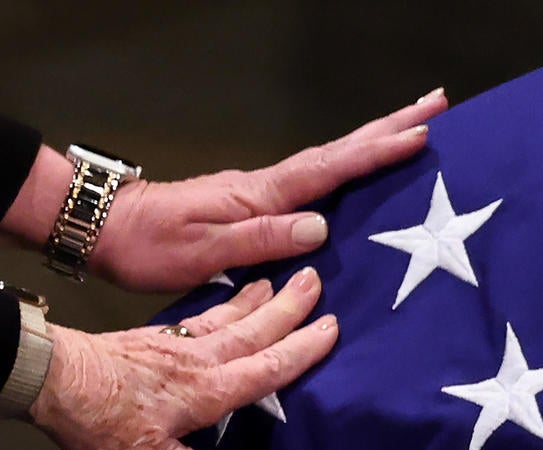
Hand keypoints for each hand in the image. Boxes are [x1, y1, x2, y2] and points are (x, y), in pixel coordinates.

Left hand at [29, 267, 334, 449]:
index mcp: (206, 389)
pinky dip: (221, 306)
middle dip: (287, 309)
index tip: (332, 327)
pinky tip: (223, 305)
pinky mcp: (151, 336)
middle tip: (317, 279)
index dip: (301, 350)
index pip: (266, 368)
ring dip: (256, 301)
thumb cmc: (101, 422)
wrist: (51, 376)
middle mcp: (197, 358)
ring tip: (278, 281)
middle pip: (252, 331)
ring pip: (226, 318)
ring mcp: (173, 342)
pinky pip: (200, 316)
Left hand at [88, 88, 448, 290]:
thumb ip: (261, 238)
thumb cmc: (148, 245)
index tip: (421, 133)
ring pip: (327, 165)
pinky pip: (311, 184)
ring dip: (371, 146)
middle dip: (387, 131)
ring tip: (413, 131)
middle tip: (436, 106)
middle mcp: (263, 188)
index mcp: (258, 196)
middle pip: (336, 154)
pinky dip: (342, 171)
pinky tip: (355, 179)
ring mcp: (257, 194)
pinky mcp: (249, 207)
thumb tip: (322, 225)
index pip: (329, 169)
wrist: (106, 229)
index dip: (376, 153)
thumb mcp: (202, 250)